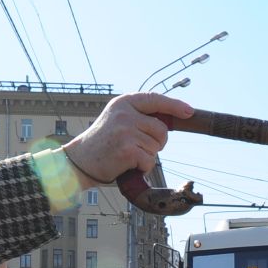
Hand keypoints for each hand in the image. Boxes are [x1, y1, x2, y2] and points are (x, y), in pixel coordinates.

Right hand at [61, 93, 192, 188]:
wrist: (79, 162)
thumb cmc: (101, 144)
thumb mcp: (117, 119)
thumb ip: (139, 116)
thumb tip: (170, 121)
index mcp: (123, 103)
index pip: (155, 99)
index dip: (174, 106)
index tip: (188, 112)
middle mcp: (125, 114)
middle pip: (161, 129)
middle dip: (157, 142)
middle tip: (137, 147)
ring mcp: (126, 131)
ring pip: (156, 147)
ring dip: (147, 156)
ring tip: (127, 155)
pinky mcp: (128, 150)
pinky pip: (150, 161)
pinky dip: (142, 167)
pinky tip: (126, 165)